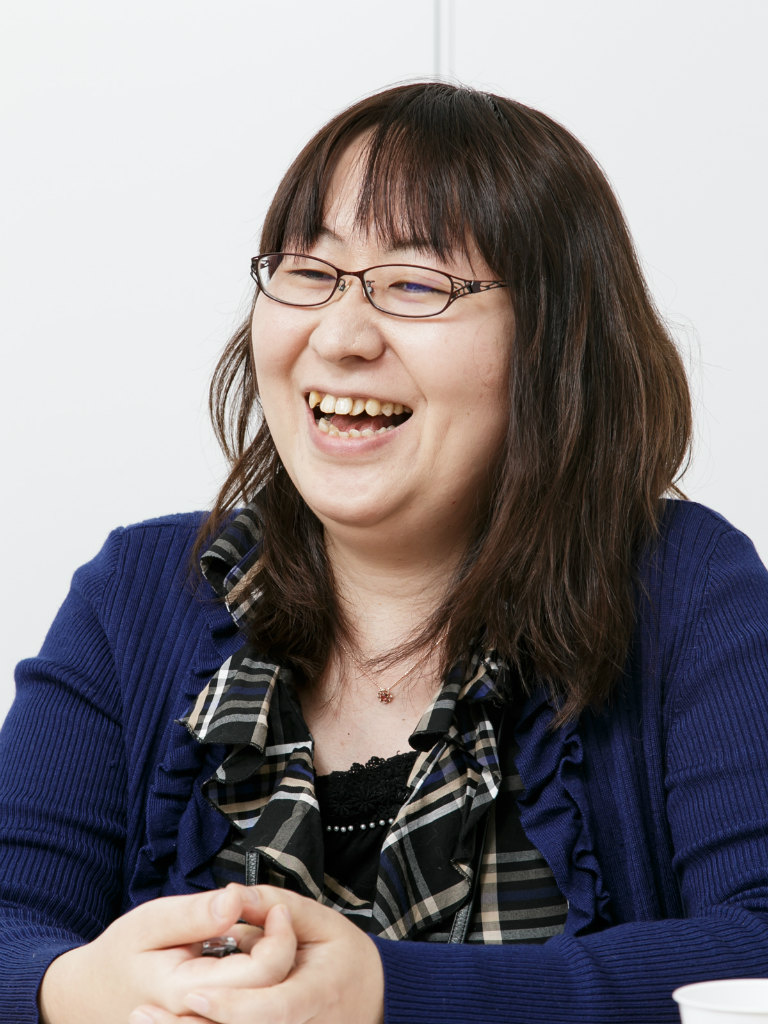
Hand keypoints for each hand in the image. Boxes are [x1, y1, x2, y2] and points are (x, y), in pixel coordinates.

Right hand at [38, 885, 292, 1023]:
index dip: (280, 938)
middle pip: (270, 994)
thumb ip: (196, 913)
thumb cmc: (118, 956)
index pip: (261, 974)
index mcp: (187, 994)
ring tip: (255, 939)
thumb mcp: (150, 921)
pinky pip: (246, 1009)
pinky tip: (247, 962)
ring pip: (263, 1005)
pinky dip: (256, 984)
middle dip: (280, 950)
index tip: (278, 908)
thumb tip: (237, 899)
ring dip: (271, 968)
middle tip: (272, 918)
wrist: (88, 996)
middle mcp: (200, 1022)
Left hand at [132, 886, 384, 1023]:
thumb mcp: (321, 920)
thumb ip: (276, 906)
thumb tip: (232, 894)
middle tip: (141, 1013)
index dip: (229, 1007)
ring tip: (144, 1019)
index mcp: (317, 995)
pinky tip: (175, 1022)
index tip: (192, 994)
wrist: (374, 999)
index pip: (269, 1011)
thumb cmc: (345, 956)